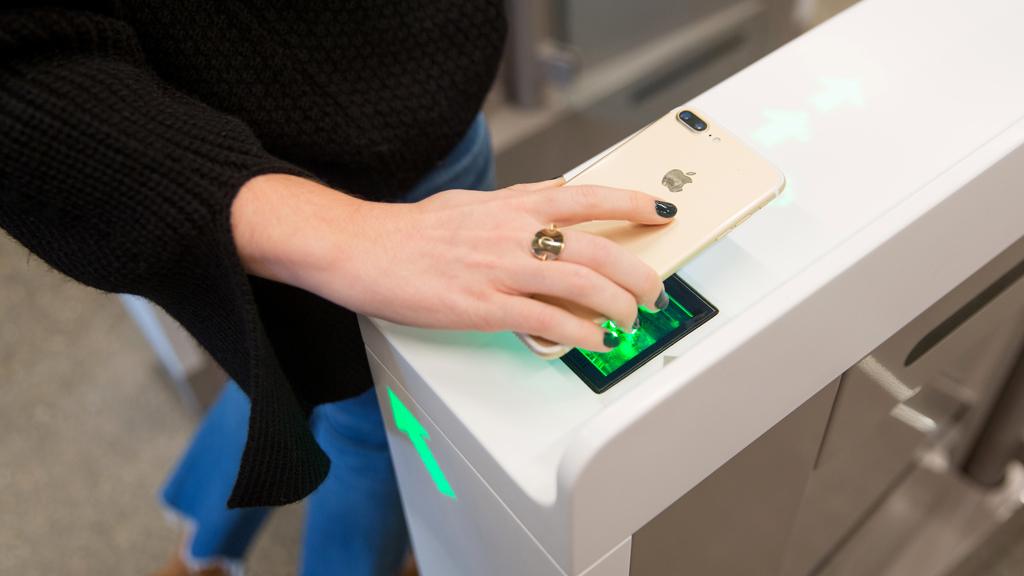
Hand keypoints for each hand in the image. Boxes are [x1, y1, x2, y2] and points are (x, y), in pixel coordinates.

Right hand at [232, 174, 674, 350]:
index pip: (586, 197)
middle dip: (636, 270)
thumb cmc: (413, 232)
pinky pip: (544, 319)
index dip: (630, 203)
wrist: (363, 249)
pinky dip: (578, 332)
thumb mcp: (473, 204)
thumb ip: (517, 203)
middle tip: (654, 288)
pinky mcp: (482, 306)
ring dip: (616, 303)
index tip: (660, 212)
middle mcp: (513, 233)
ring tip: (631, 318)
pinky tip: (595, 340)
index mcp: (512, 206)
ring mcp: (499, 270)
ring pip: (579, 283)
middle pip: (596, 246)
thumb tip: (554, 197)